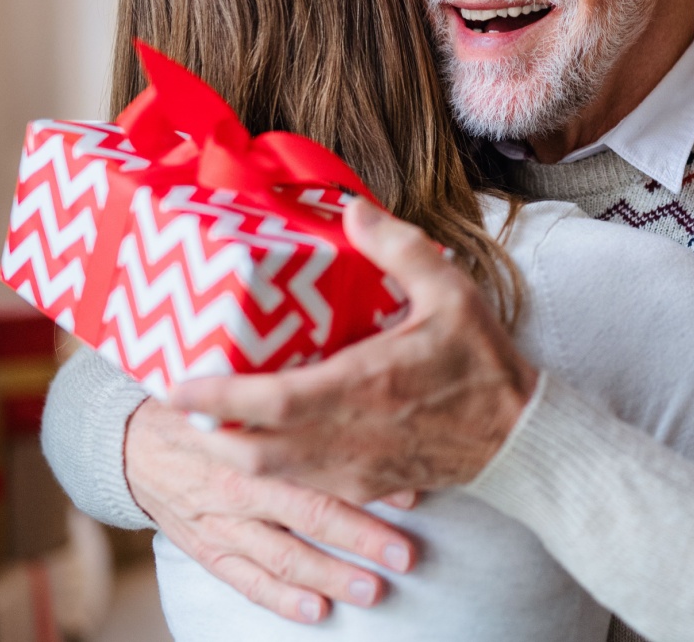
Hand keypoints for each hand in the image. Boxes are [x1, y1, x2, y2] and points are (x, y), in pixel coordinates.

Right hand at [123, 396, 417, 622]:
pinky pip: (246, 582)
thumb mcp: (246, 390)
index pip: (315, 462)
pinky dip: (282, 600)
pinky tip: (317, 612)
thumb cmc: (210, 410)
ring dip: (329, 576)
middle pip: (307, 514)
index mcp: (252, 440)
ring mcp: (222, 523)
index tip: (411, 494)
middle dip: (359, 538)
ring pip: (282, 556)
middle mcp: (239, 485)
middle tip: (404, 555)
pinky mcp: (208, 550)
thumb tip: (370, 394)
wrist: (133, 445)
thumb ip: (301, 397)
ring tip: (372, 591)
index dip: (364, 480)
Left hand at [170, 197, 538, 502]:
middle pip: (253, 451)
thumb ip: (399, 248)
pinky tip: (261, 443)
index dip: (215, 400)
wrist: (519, 438)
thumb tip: (352, 208)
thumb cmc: (484, 364)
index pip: (270, 402)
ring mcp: (356, 469)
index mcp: (364, 386)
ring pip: (272, 476)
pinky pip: (302, 484)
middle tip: (175, 402)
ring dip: (232, 452)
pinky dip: (271, 468)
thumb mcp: (451, 292)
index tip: (174, 386)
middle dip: (206, 432)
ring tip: (206, 421)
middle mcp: (350, 435)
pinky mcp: (366, 485)